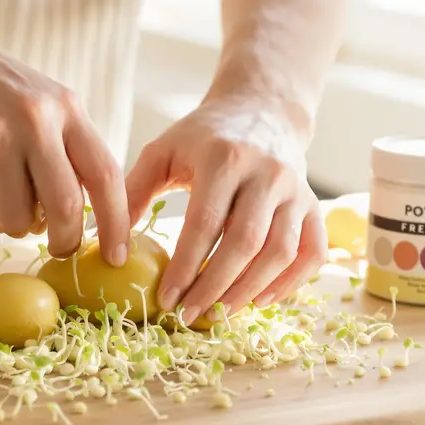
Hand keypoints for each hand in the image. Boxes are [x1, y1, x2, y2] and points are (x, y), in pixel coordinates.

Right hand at [0, 12, 129, 263]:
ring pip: (3, 220)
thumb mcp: (39, 98)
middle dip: (61, 241)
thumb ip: (65, 150)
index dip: (116, 224)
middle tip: (53, 245)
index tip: (117, 258)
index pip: (104, 175)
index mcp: (61, 108)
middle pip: (60, 210)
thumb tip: (71, 222)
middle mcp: (26, 123)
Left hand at [125, 100, 326, 321]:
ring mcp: (297, 190)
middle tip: (189, 316)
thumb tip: (110, 244)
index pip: (205, 222)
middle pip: (246, 242)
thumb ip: (134, 190)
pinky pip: (311, 252)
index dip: (185, 266)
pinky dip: (290, 283)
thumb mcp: (164, 150)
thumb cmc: (203, 136)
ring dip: (250, 291)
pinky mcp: (313, 205)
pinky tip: (260, 300)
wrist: (261, 108)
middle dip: (215, 286)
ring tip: (219, 315)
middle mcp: (268, 173)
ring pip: (281, 252)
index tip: (165, 299)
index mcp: (225, 157)